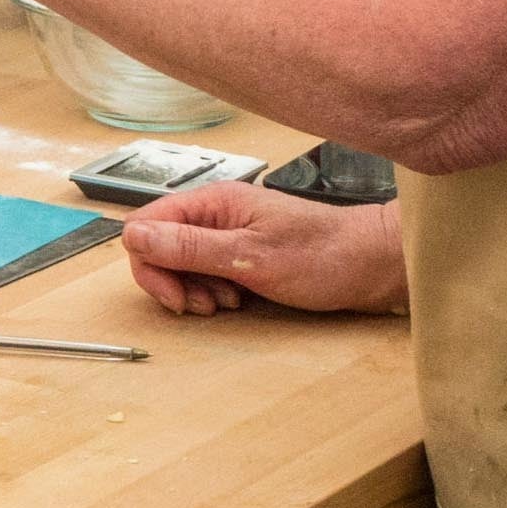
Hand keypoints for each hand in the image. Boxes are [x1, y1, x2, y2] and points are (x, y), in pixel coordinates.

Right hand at [118, 183, 408, 317]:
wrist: (372, 265)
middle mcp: (215, 213)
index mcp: (212, 202)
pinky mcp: (241, 252)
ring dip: (195, 290)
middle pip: (159, 247)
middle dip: (174, 282)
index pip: (146, 226)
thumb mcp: (250, 257)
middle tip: (204, 305)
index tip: (175, 295)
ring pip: (181, 264)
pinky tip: (238, 299)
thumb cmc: (323, 255)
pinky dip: (214, 291)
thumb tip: (133, 236)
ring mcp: (228, 233)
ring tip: (228, 301)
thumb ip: (189, 247)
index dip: (150, 264)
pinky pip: (206, 272)